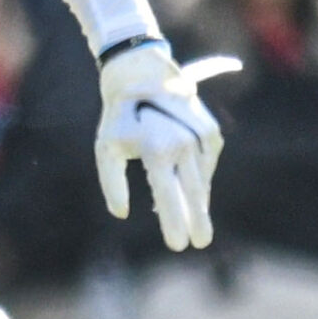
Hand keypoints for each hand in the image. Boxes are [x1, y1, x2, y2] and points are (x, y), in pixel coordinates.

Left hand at [95, 40, 239, 251]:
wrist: (142, 73)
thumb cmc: (119, 115)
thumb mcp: (106, 147)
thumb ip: (112, 182)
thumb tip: (122, 212)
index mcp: (158, 150)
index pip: (169, 196)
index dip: (174, 222)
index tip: (179, 245)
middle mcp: (185, 144)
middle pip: (193, 192)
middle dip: (197, 220)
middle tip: (200, 243)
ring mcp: (202, 137)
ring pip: (202, 179)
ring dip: (198, 201)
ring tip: (194, 224)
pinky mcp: (211, 132)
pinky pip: (208, 164)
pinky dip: (200, 179)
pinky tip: (193, 193)